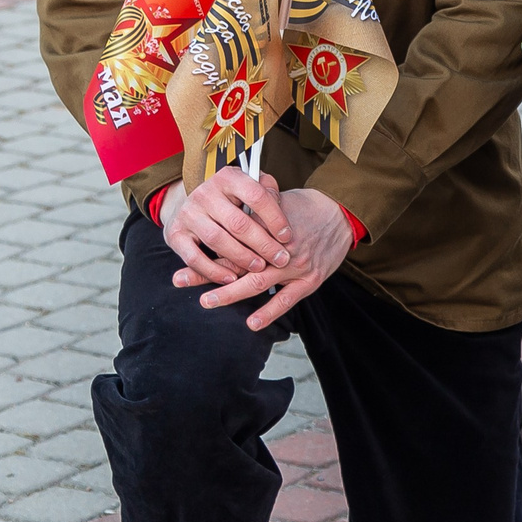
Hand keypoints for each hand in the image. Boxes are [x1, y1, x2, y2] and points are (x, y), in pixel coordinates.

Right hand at [160, 166, 291, 285]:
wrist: (193, 205)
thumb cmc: (233, 200)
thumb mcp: (252, 188)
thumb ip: (268, 193)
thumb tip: (279, 206)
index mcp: (228, 177)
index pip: (256, 195)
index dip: (274, 218)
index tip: (287, 236)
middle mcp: (205, 193)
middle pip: (238, 222)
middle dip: (263, 244)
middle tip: (280, 259)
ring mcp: (188, 213)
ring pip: (217, 240)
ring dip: (241, 258)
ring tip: (259, 267)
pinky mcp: (175, 234)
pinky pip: (194, 258)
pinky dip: (213, 271)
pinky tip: (231, 278)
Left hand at [179, 187, 356, 331]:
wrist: (341, 214)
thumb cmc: (306, 207)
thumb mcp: (278, 199)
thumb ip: (253, 208)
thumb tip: (228, 207)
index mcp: (267, 227)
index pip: (230, 242)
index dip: (205, 252)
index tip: (182, 261)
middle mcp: (278, 248)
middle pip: (236, 263)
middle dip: (206, 274)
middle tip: (180, 280)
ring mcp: (295, 266)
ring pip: (257, 282)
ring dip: (230, 293)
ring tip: (207, 301)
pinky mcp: (310, 279)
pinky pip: (287, 299)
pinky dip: (269, 312)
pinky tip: (252, 322)